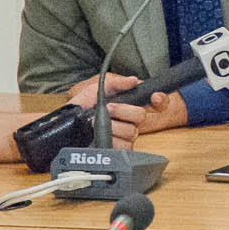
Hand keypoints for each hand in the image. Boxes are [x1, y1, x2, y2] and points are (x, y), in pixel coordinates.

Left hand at [66, 74, 183, 141]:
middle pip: (141, 117)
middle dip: (123, 111)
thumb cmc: (84, 106)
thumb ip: (117, 83)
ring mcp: (126, 136)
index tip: (155, 97)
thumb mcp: (99, 89)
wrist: (67, 123)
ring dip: (113, 126)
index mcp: (131, 105)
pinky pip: (123, 147)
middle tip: (108, 108)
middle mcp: (132, 121)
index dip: (161, 101)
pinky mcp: (118, 149)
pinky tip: (101, 137)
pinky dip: (110, 141)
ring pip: (131, 132)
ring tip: (96, 124)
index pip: (157, 103)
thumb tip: (133, 80)